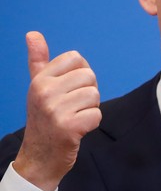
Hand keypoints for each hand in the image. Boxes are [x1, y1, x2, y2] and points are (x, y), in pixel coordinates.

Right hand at [13, 32, 101, 190]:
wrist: (39, 157)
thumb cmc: (44, 118)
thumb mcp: (38, 87)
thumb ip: (38, 60)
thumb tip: (33, 34)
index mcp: (39, 80)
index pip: (76, 58)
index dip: (80, 73)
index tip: (69, 89)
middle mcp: (44, 92)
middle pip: (89, 76)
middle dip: (88, 92)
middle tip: (72, 107)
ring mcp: (55, 110)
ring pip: (95, 95)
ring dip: (90, 108)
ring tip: (74, 117)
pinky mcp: (68, 127)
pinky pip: (97, 115)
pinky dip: (92, 123)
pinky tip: (77, 130)